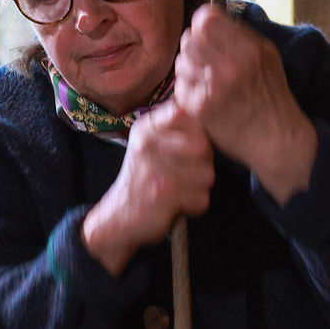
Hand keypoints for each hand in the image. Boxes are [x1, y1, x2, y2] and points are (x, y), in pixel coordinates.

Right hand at [82, 100, 214, 276]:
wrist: (119, 216)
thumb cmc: (144, 178)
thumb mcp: (149, 143)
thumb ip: (175, 127)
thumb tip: (210, 113)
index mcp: (146, 128)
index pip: (186, 115)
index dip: (197, 133)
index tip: (189, 148)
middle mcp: (148, 143)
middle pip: (204, 147)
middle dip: (203, 164)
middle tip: (184, 174)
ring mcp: (156, 168)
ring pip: (208, 174)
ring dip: (199, 188)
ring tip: (179, 190)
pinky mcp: (164, 193)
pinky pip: (202, 198)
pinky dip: (194, 206)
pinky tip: (177, 204)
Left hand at [174, 4, 316, 205]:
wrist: (276, 139)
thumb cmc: (271, 96)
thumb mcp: (267, 55)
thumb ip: (240, 34)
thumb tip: (210, 18)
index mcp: (248, 50)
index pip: (206, 20)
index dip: (202, 24)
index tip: (205, 31)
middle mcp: (229, 67)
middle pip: (189, 39)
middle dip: (194, 45)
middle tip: (204, 58)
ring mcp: (212, 88)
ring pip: (181, 62)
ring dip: (189, 67)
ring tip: (205, 77)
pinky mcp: (199, 108)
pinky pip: (180, 86)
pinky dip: (188, 89)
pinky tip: (203, 94)